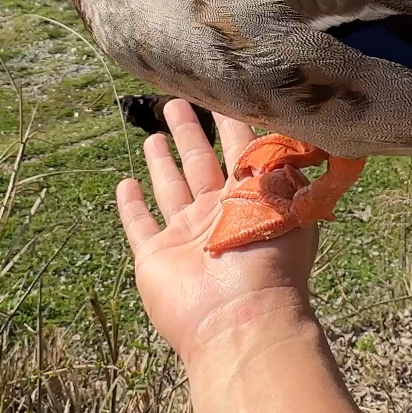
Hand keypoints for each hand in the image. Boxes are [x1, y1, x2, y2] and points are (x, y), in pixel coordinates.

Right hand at [115, 98, 317, 368]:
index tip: (221, 92)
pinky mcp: (156, 257)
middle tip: (176, 102)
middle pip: (201, 163)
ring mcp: (186, 237)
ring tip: (152, 135)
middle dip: (190, 133)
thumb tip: (285, 123)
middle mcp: (218, 214)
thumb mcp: (281, 198)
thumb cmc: (267, 256)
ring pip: (170, 189)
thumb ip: (278, 159)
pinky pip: (140, 226)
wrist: (237, 319)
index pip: (241, 150)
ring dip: (162, 162)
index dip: (231, 122)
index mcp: (251, 199)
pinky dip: (131, 206)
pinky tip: (126, 185)